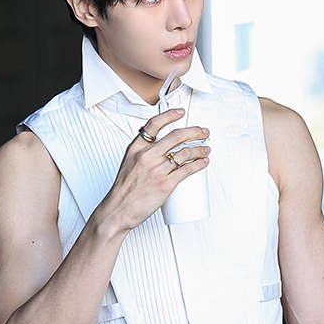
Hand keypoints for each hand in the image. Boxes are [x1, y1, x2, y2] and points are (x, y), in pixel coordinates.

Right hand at [94, 107, 210, 236]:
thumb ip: (143, 154)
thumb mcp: (128, 164)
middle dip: (194, 131)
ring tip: (206, 149)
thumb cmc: (123, 191)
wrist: (117, 210)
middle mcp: (146, 156)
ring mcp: (157, 170)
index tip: (180, 112)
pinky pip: (187, 170)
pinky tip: (203, 162)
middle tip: (203, 132)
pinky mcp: (166, 184)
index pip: (154, 124)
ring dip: (200, 148)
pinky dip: (199, 164)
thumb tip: (162, 150)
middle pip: (176, 136)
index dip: (170, 115)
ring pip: (185, 153)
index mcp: (135, 149)